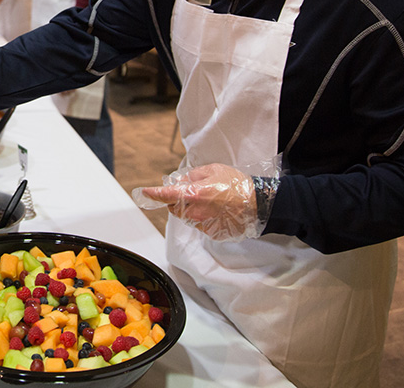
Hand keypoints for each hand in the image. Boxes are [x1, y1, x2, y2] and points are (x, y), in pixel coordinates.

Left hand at [139, 163, 258, 240]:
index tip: (144, 192)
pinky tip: (217, 210)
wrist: (258, 204)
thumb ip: (192, 175)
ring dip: (190, 209)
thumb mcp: (213, 170)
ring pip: (187, 217)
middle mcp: (196, 212)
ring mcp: (204, 224)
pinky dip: (203, 217)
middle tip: (191, 192)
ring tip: (210, 200)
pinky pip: (200, 224)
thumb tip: (180, 181)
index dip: (153, 194)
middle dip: (177, 200)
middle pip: (175, 208)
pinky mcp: (212, 233)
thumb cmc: (237, 185)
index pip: (167, 195)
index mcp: (194, 194)